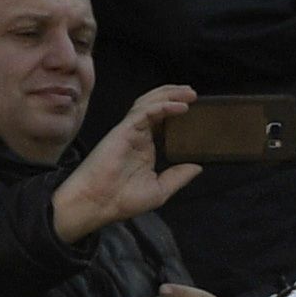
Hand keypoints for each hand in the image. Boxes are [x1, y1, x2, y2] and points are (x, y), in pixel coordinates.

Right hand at [53, 85, 202, 243]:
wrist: (98, 203)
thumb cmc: (122, 199)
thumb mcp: (160, 190)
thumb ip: (178, 177)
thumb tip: (197, 167)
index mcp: (145, 147)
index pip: (162, 122)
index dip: (176, 112)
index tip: (196, 109)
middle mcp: (138, 136)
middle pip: (156, 106)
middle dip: (174, 96)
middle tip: (193, 93)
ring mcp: (130, 131)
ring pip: (149, 104)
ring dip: (170, 95)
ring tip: (189, 93)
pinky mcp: (124, 130)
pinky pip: (145, 112)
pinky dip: (163, 107)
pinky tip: (180, 106)